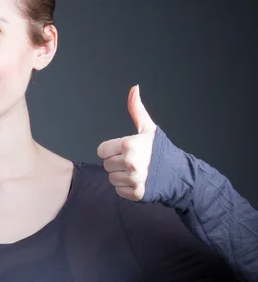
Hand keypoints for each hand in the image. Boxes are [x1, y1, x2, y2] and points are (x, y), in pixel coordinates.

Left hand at [96, 84, 157, 200]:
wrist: (180, 174)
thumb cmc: (161, 151)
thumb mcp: (148, 129)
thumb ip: (136, 110)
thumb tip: (134, 88)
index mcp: (129, 145)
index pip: (101, 151)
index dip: (111, 150)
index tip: (124, 150)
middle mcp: (130, 162)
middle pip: (106, 165)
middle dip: (116, 163)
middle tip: (132, 161)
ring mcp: (133, 179)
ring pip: (111, 178)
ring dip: (121, 176)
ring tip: (137, 171)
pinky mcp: (136, 193)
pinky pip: (119, 191)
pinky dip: (126, 188)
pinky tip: (138, 181)